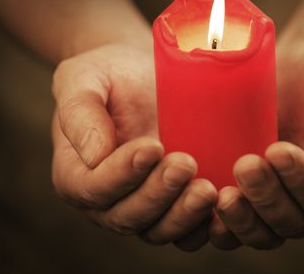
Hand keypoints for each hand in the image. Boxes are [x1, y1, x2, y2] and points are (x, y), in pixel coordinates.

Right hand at [51, 42, 216, 250]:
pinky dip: (206, 224)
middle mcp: (109, 199)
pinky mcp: (178, 203)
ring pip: (160, 230)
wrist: (145, 72)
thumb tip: (95, 155)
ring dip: (184, 215)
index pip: (95, 188)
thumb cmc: (109, 74)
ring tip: (208, 189)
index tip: (152, 147)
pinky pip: (189, 230)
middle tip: (186, 163)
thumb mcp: (82, 78)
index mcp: (78, 174)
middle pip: (128, 216)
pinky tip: (225, 202)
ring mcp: (146, 205)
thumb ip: (79, 112)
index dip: (122, 174)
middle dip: (158, 194)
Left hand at [209, 42, 303, 249]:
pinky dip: (218, 223)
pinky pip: (233, 221)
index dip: (299, 180)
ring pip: (261, 231)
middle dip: (266, 198)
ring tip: (223, 195)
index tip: (277, 149)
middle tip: (246, 164)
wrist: (303, 62)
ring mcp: (274, 198)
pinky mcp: (244, 189)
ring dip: (241, 220)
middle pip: (289, 221)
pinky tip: (202, 204)